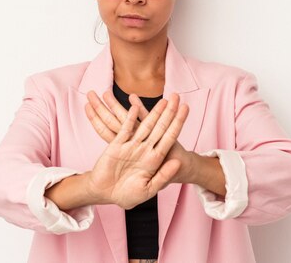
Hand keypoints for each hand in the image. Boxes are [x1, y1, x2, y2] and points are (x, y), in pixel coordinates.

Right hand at [83, 91, 188, 208]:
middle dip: (168, 112)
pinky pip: (125, 129)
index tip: (185, 109)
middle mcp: (145, 150)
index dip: (177, 123)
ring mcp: (131, 146)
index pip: (169, 137)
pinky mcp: (116, 145)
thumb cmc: (127, 195)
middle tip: (176, 96)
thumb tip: (178, 163)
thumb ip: (163, 176)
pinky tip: (135, 107)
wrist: (105, 194)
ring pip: (145, 125)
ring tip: (162, 99)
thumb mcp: (147, 189)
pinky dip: (131, 119)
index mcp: (154, 160)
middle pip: (160, 127)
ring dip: (153, 112)